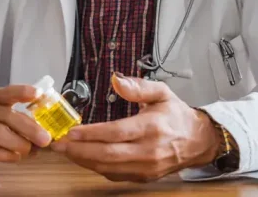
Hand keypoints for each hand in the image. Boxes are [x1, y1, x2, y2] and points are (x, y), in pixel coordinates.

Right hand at [0, 84, 52, 171]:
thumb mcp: (0, 113)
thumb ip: (20, 116)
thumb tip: (45, 129)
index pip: (7, 92)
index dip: (22, 92)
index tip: (38, 94)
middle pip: (7, 116)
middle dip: (29, 128)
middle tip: (45, 139)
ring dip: (20, 144)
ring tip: (29, 150)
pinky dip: (10, 155)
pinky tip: (16, 156)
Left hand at [51, 74, 219, 181]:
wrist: (198, 141)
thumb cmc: (176, 116)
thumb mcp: (162, 92)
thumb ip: (139, 86)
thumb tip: (116, 79)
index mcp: (152, 127)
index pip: (117, 133)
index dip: (92, 133)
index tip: (71, 131)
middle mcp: (149, 151)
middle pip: (108, 155)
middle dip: (79, 150)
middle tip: (59, 143)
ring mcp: (146, 167)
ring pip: (108, 168)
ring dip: (83, 160)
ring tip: (65, 150)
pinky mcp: (143, 177)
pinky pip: (114, 175)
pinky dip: (95, 167)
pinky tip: (83, 157)